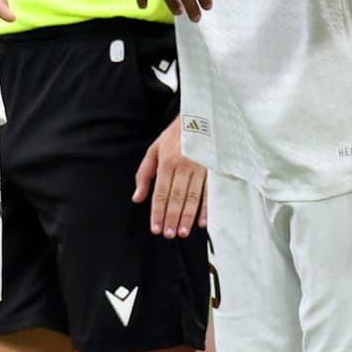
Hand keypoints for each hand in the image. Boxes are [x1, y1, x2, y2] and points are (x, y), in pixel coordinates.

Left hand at [132, 116, 207, 237]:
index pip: (160, 193)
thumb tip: (137, 197)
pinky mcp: (213, 169)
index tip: (155, 228)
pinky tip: (203, 222)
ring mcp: (200, 168)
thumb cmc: (174, 136)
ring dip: (187, 217)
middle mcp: (183, 166)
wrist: (200, 117)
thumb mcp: (154, 150)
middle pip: (176, 197)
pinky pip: (210, 192)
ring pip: (193, 197)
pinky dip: (206, 208)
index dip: (157, 212)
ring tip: (182, 232)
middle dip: (171, 218)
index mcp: (167, 162)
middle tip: (168, 234)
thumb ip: (144, 174)